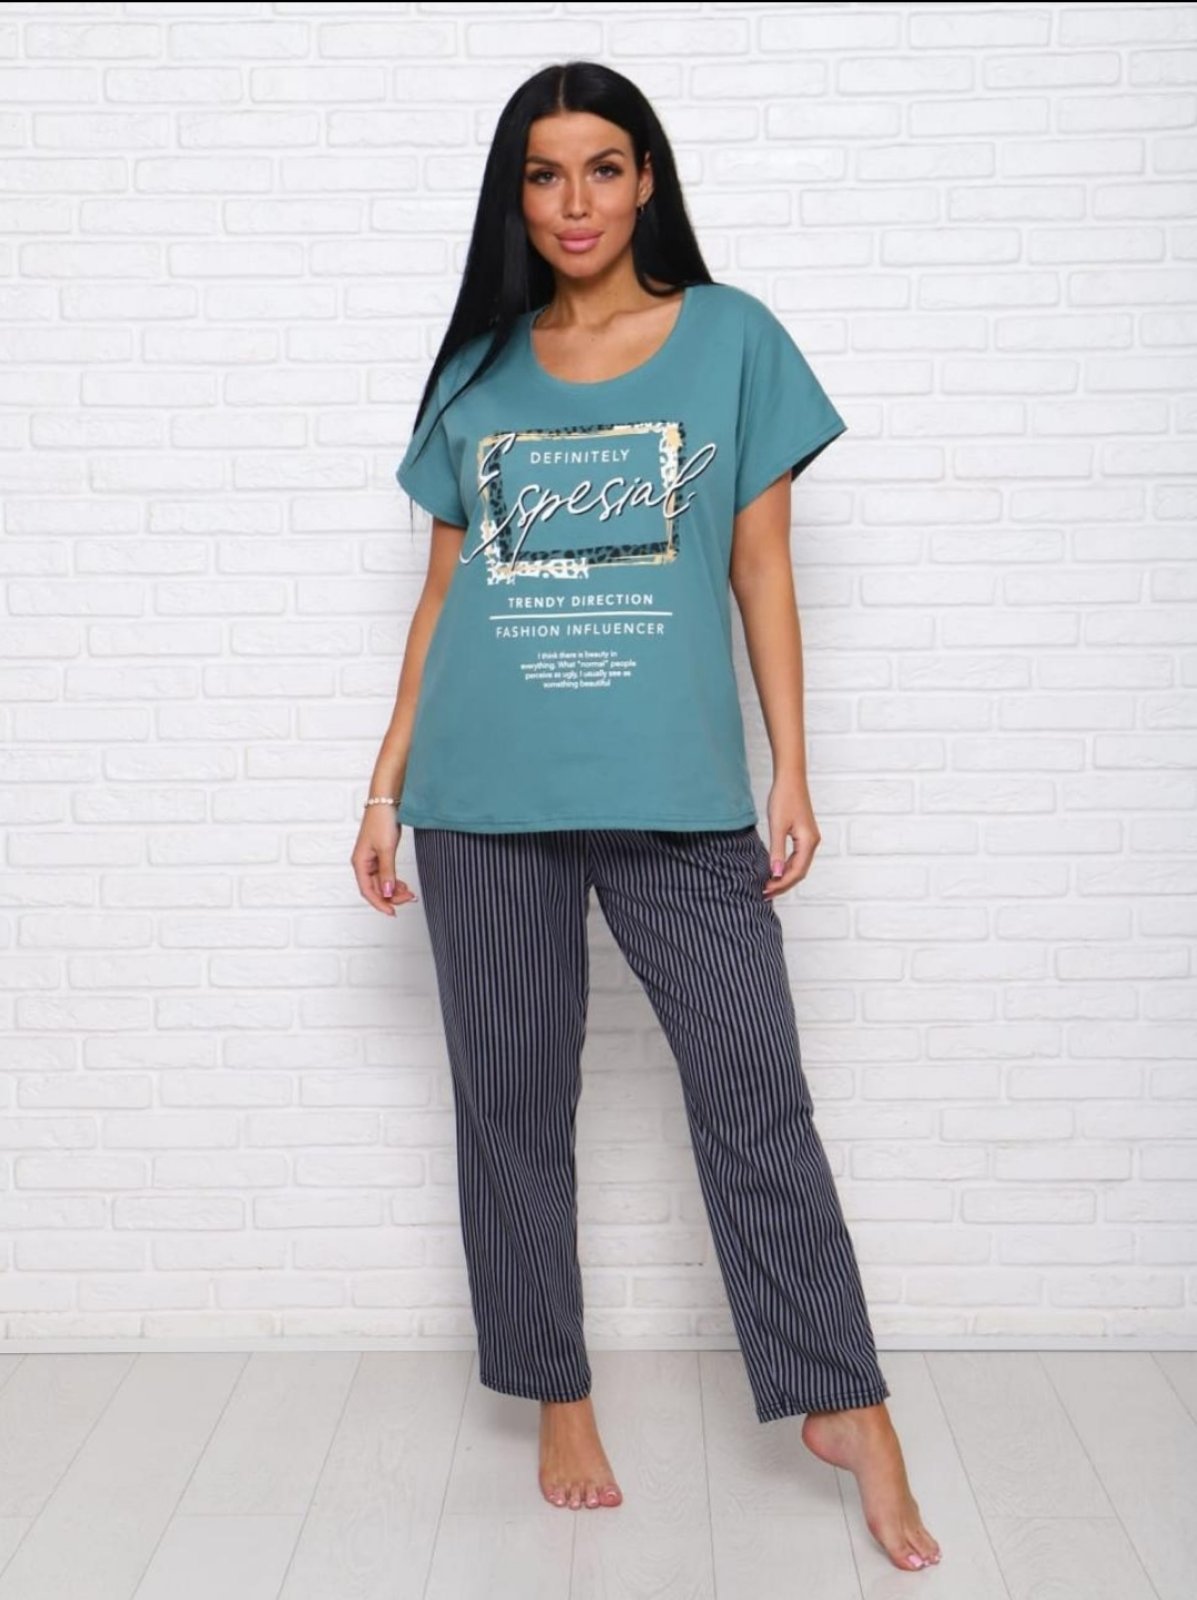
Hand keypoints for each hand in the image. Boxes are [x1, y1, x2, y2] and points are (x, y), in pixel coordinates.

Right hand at [350, 806, 418, 916]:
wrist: (386, 801)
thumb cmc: (381, 820)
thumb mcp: (386, 848)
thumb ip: (388, 872)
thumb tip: (388, 892)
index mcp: (359, 863)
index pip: (368, 891)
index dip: (380, 904)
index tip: (393, 913)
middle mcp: (363, 863)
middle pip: (375, 889)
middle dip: (391, 897)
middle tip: (409, 898)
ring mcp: (372, 860)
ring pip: (382, 883)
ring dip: (394, 890)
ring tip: (409, 892)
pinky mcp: (380, 854)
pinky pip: (385, 874)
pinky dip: (395, 881)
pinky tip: (404, 884)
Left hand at [762, 776, 820, 898]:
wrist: (790, 779)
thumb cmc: (784, 798)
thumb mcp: (777, 827)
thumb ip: (776, 851)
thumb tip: (776, 873)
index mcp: (808, 842)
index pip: (796, 872)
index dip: (781, 884)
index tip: (765, 891)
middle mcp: (813, 842)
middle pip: (800, 872)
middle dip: (783, 884)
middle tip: (764, 893)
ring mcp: (810, 839)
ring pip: (799, 866)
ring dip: (784, 877)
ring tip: (767, 885)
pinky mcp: (804, 835)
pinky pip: (797, 857)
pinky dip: (786, 867)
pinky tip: (774, 870)